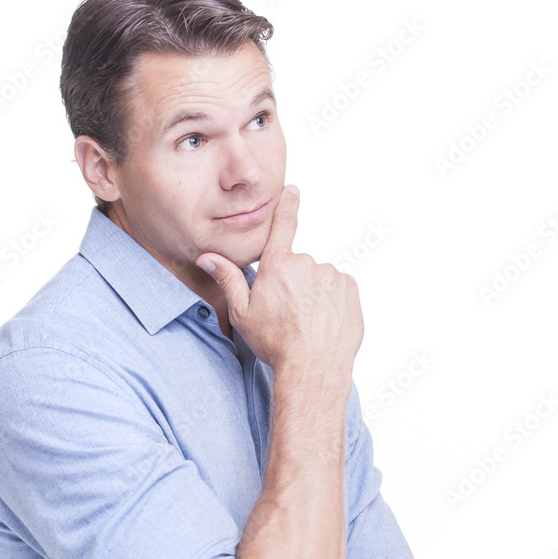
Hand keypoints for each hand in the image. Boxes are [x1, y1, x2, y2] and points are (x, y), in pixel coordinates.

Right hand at [196, 185, 363, 375]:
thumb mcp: (243, 313)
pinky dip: (332, 302)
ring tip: (307, 322)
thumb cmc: (275, 342)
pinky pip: (338, 290)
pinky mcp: (350, 291)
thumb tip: (207, 257)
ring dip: (314, 294)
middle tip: (288, 313)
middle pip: (299, 266)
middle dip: (294, 283)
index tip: (293, 190)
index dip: (288, 205)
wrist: (313, 367)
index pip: (284, 224)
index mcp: (279, 266)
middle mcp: (307, 264)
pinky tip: (323, 323)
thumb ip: (228, 279)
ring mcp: (332, 276)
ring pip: (320, 279)